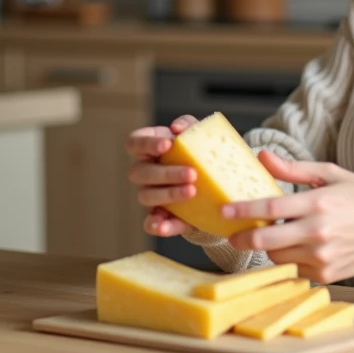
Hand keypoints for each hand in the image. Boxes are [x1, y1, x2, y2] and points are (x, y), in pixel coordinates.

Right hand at [125, 115, 197, 236]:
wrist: (219, 183)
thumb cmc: (203, 151)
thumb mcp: (200, 135)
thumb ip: (189, 126)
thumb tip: (177, 128)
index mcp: (150, 147)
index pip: (134, 142)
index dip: (146, 143)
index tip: (168, 145)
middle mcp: (145, 171)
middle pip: (140, 172)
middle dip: (166, 173)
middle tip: (192, 173)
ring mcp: (150, 194)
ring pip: (146, 196)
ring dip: (168, 194)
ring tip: (192, 191)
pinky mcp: (160, 216)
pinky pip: (151, 223)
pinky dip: (157, 225)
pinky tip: (164, 226)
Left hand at [223, 151, 353, 283]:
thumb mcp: (329, 174)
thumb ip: (293, 169)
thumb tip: (262, 157)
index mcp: (318, 204)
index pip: (270, 208)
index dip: (243, 211)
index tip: (224, 211)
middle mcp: (319, 233)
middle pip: (267, 240)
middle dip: (244, 238)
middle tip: (233, 234)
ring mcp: (323, 257)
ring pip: (278, 256)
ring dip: (270, 246)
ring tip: (276, 234)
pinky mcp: (327, 274)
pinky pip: (295, 269)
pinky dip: (290, 258)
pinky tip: (297, 246)